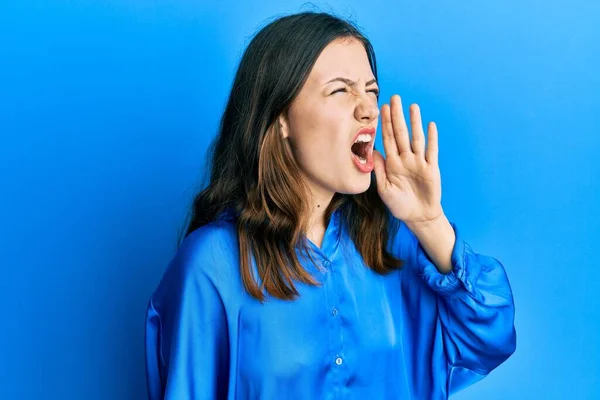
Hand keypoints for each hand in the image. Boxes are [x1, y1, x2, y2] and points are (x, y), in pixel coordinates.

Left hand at [373, 95, 443, 225]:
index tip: (382, 109)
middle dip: (397, 117)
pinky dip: (431, 138)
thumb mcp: (384, 190)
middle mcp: (405, 159)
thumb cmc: (399, 205)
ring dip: (414, 122)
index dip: (384, 124)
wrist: (418, 217)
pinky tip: (430, 125)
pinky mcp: (431, 169)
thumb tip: (372, 152)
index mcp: (392, 163)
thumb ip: (379, 171)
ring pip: (416, 138)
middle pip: (401, 134)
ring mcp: (419, 162)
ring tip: (412, 107)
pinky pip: (431, 151)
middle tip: (395, 99)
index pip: (387, 139)